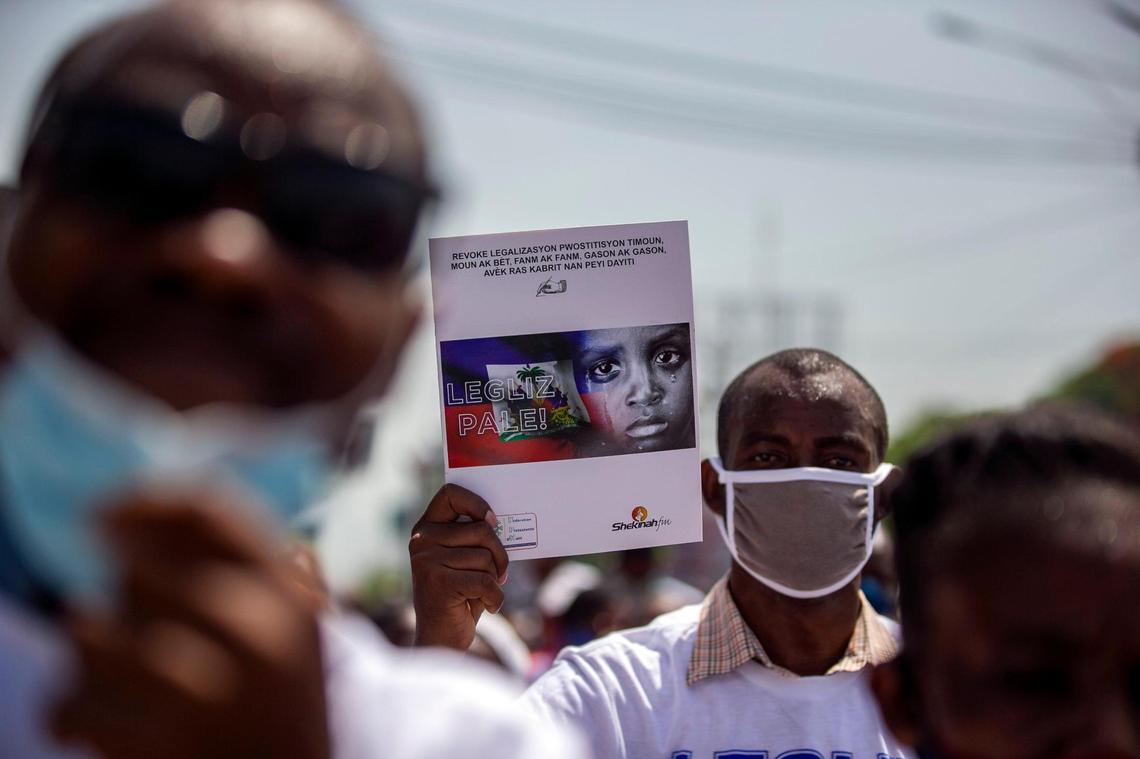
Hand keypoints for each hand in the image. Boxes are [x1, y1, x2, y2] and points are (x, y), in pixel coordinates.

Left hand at [52, 494, 329, 758]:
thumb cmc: (277, 705)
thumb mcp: (290, 625)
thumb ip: (239, 565)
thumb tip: (134, 512)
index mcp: (288, 597)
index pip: (208, 512)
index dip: (144, 501)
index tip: (106, 513)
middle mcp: (255, 634)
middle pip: (139, 571)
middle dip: (128, 601)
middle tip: (150, 635)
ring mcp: (206, 694)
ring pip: (88, 630)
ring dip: (91, 652)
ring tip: (126, 680)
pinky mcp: (157, 751)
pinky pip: (69, 702)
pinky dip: (72, 713)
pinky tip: (104, 725)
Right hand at [409, 484, 508, 649]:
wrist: (440, 640)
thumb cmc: (459, 596)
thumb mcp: (463, 560)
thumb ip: (474, 539)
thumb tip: (505, 521)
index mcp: (425, 528)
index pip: (450, 493)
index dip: (477, 503)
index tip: (493, 522)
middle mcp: (422, 541)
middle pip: (481, 530)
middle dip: (500, 554)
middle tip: (500, 573)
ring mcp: (427, 562)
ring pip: (486, 557)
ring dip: (495, 579)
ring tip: (483, 593)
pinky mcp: (439, 584)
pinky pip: (486, 582)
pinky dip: (496, 598)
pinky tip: (488, 606)